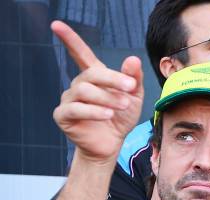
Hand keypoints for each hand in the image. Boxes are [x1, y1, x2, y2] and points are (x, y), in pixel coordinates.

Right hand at [51, 21, 143, 162]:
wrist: (112, 144)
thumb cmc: (120, 118)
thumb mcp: (133, 97)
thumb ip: (133, 78)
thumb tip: (133, 59)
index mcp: (94, 77)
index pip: (80, 54)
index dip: (70, 39)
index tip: (56, 25)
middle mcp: (78, 85)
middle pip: (91, 74)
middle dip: (113, 79)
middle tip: (130, 88)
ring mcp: (69, 100)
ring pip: (84, 91)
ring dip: (107, 97)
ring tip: (122, 106)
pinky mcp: (63, 116)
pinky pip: (76, 109)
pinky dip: (94, 111)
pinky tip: (108, 115)